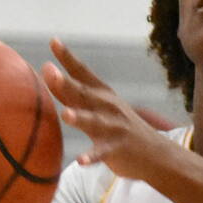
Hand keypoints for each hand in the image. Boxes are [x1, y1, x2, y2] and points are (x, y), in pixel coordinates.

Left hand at [43, 40, 177, 181]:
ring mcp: (114, 128)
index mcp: (102, 94)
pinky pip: (102, 153)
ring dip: (80, 117)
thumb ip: (72, 93)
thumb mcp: (99, 107)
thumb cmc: (119, 127)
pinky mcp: (117, 149)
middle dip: (66, 83)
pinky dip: (92, 157)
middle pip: (84, 93)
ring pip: (94, 121)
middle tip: (48, 70)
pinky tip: (81, 161)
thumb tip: (46, 72)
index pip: (82, 72)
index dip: (68, 57)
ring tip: (66, 114)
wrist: (157, 154)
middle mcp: (108, 107)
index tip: (53, 41)